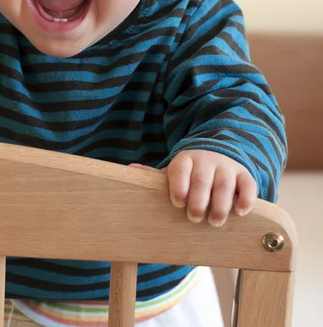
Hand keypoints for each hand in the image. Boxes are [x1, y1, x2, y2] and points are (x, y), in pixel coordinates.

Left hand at [130, 150, 256, 226]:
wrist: (217, 157)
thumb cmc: (190, 174)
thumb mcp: (174, 173)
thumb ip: (155, 175)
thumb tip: (131, 168)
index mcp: (185, 159)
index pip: (180, 169)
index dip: (179, 186)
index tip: (178, 203)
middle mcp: (206, 160)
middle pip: (203, 179)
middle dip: (199, 200)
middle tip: (194, 218)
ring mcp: (226, 166)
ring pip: (225, 184)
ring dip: (220, 205)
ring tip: (214, 222)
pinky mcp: (244, 175)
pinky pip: (248, 185)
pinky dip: (245, 199)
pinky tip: (240, 212)